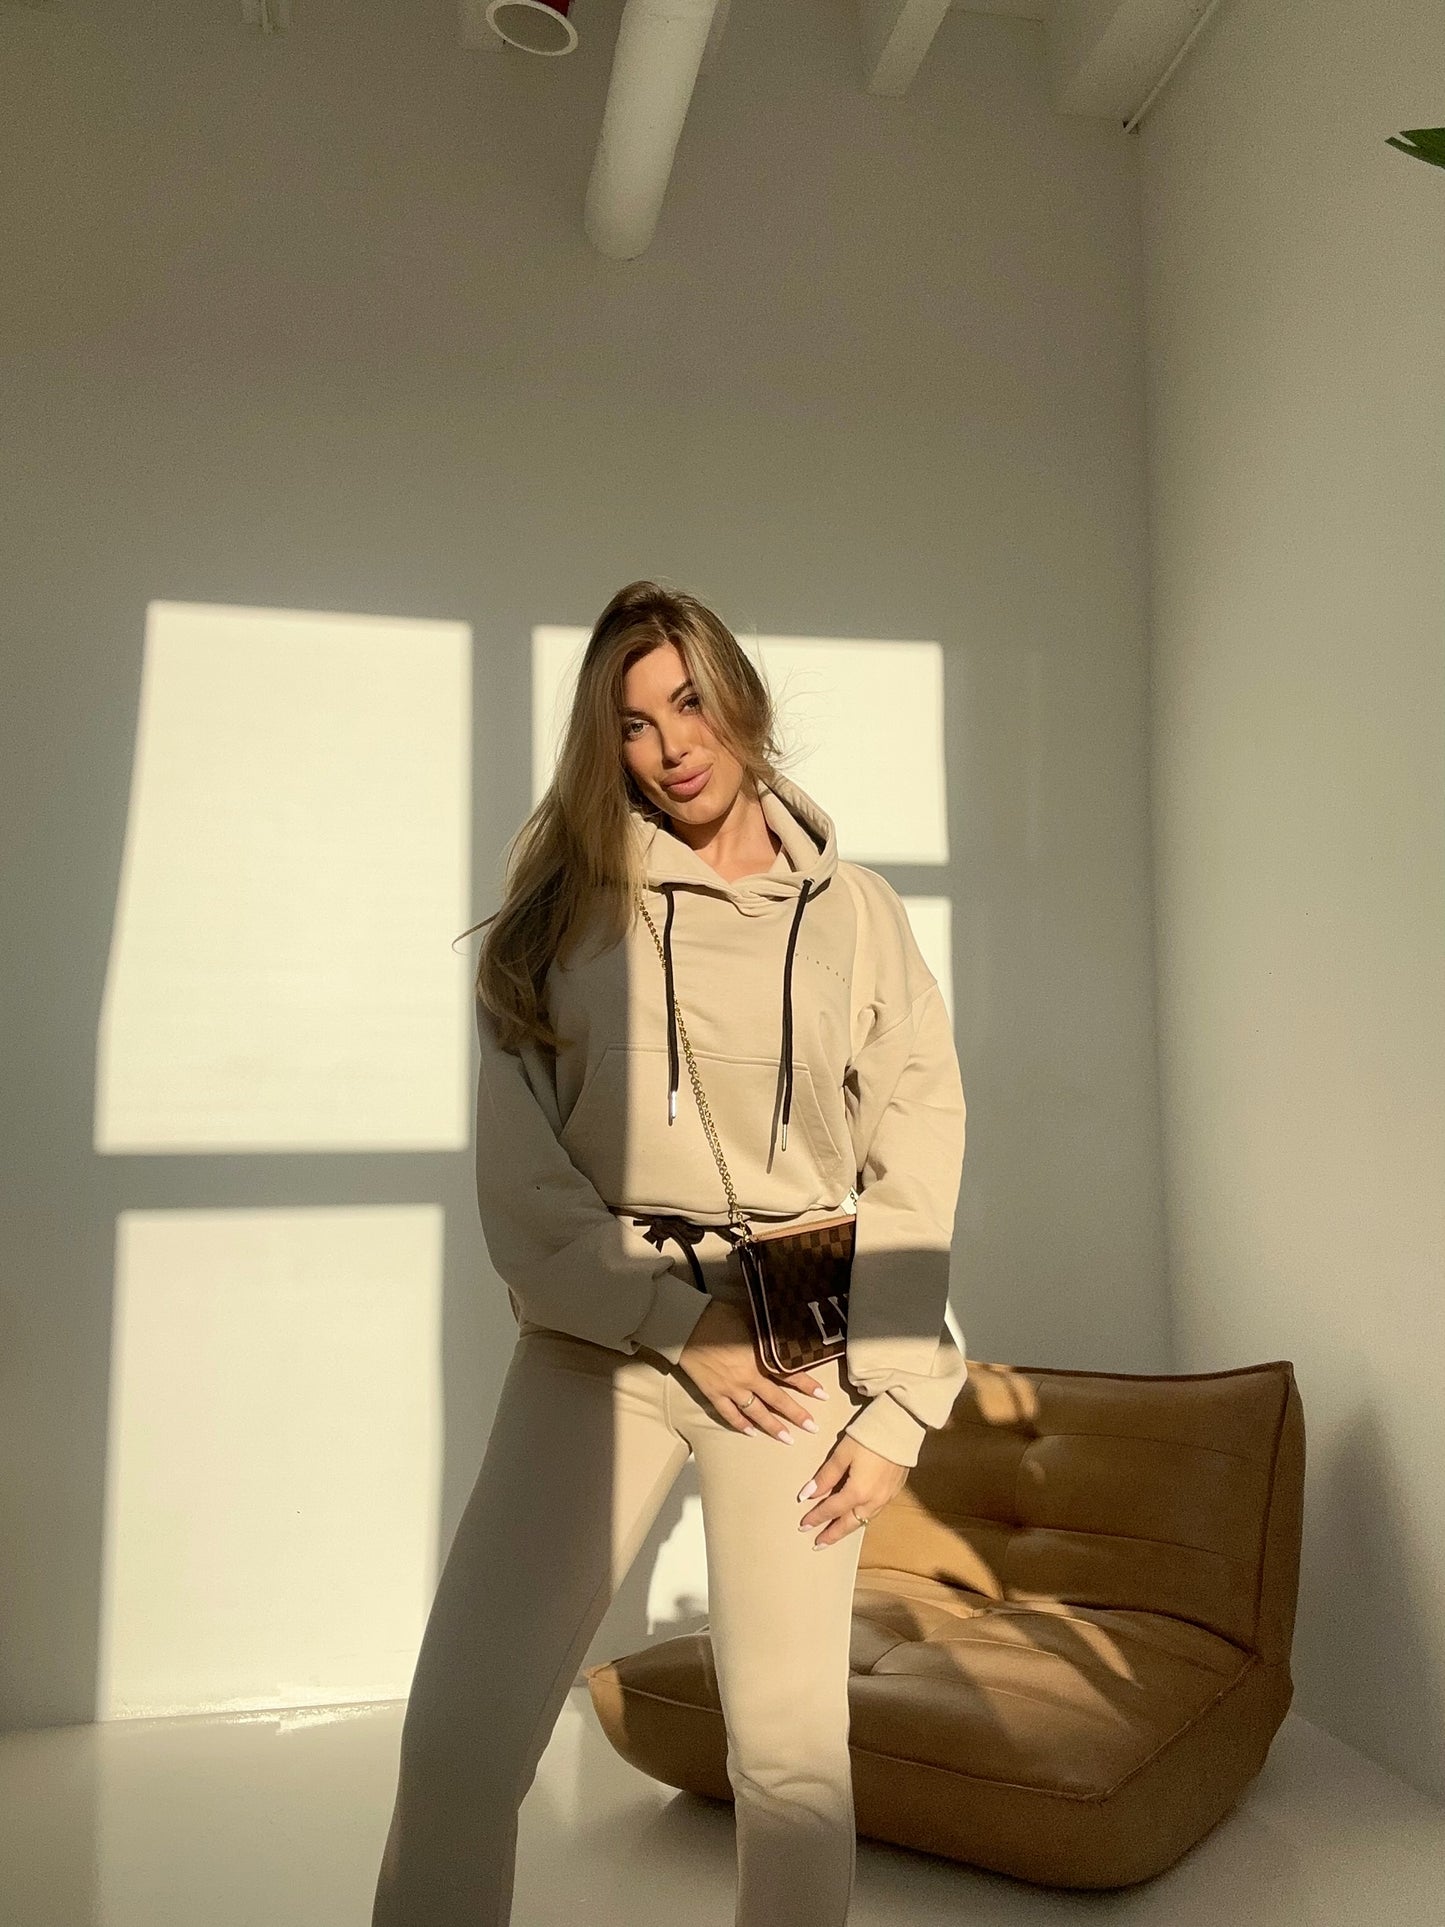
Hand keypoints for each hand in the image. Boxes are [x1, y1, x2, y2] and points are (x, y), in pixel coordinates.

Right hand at [677, 1296, 830, 1439]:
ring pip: (756, 1412)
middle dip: (796, 1414)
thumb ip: (767, 1331)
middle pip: (777, 1400)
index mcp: (758, 1359)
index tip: (822, 1395)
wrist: (687, 1326)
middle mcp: (748, 1378)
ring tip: (788, 1439)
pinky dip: (740, 1425)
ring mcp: (730, 1389)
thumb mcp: (749, 1319)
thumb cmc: (719, 1317)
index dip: (807, 1385)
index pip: (789, 1374)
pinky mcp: (713, 1393)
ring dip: (773, 1427)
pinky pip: (729, 1414)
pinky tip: (752, 1433)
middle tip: (812, 1427)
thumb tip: (786, 1329)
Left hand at [796, 1433, 908, 1547]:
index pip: (832, 1510)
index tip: (802, 1525)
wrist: (901, 1426)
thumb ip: (826, 1476)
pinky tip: (857, 1516)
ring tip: (835, 1534)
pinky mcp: (895, 1490)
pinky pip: (875, 1511)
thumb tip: (807, 1495)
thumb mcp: (842, 1454)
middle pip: (849, 1523)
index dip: (816, 1518)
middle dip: (832, 1534)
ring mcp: (886, 1497)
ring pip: (864, 1520)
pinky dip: (862, 1517)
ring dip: (848, 1528)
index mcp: (857, 1492)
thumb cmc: (868, 1436)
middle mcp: (873, 1501)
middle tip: (818, 1544)